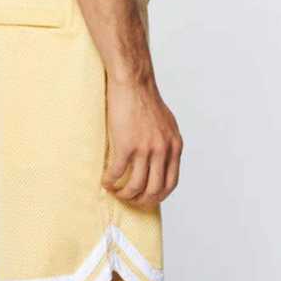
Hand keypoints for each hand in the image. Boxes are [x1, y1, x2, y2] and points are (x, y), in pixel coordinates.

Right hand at [101, 75, 182, 208]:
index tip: (147, 198)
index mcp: (174, 146)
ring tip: (115, 191)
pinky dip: (110, 181)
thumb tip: (162, 159)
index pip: (171, 183)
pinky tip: (105, 180)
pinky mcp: (126, 145)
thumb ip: (167, 142)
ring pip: (136, 186)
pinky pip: (117, 173)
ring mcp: (145, 149)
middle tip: (129, 199)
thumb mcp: (167, 123)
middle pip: (154, 190)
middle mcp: (162, 150)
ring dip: (124, 194)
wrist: (133, 81)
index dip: (158, 196)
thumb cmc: (146, 97)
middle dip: (141, 200)